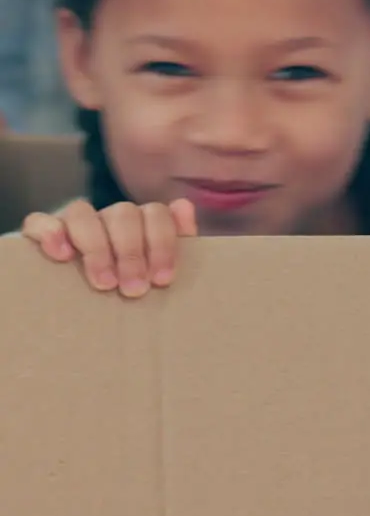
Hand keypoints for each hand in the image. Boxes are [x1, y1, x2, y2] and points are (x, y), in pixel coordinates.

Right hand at [22, 198, 196, 296]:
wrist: (77, 307)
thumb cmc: (127, 288)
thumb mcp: (154, 270)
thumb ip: (175, 241)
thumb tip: (184, 207)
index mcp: (139, 223)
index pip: (156, 213)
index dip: (162, 243)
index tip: (161, 279)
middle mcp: (107, 218)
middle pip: (123, 214)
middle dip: (131, 252)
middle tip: (134, 289)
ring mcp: (74, 223)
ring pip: (82, 212)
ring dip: (96, 247)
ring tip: (104, 283)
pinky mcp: (41, 233)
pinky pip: (39, 221)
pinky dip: (51, 233)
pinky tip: (62, 256)